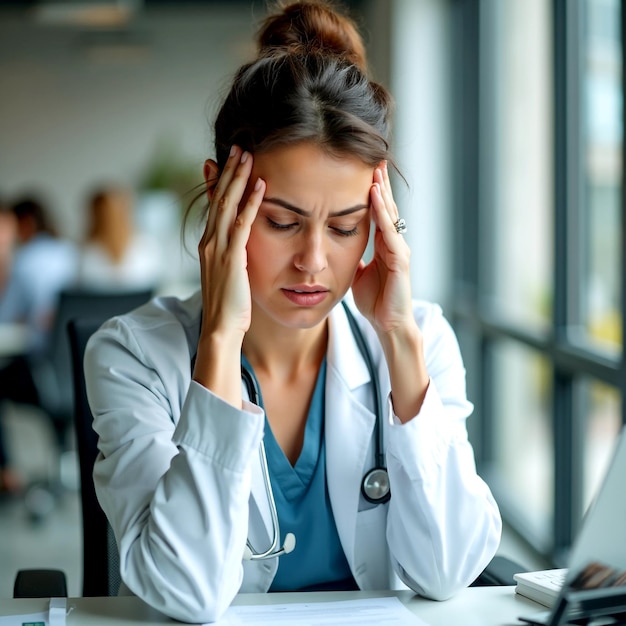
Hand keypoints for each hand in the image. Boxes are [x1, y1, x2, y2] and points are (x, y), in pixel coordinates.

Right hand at [198, 145, 265, 340]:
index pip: (214, 205)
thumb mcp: (228, 274)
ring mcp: (218, 249)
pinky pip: (242, 224)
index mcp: (208, 244)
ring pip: (227, 204)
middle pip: (218, 198)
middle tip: (238, 147)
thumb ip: (231, 254)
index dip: (219, 181)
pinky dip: (251, 203)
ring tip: (248, 155)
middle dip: (229, 171)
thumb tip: (239, 244)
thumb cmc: (228, 305)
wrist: (221, 328)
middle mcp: (209, 241)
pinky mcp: (232, 259)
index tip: (226, 160)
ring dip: (238, 178)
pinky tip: (261, 185)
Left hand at [351, 162, 412, 334]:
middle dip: (379, 183)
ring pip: (389, 214)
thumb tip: (338, 247)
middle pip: (386, 207)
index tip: (363, 172)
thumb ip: (353, 258)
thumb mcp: (358, 273)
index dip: (371, 193)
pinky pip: (389, 231)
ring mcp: (399, 250)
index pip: (377, 213)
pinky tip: (375, 195)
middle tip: (373, 159)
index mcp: (383, 246)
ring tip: (375, 169)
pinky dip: (382, 212)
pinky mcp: (400, 260)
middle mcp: (393, 244)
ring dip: (382, 191)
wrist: (387, 324)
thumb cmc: (375, 301)